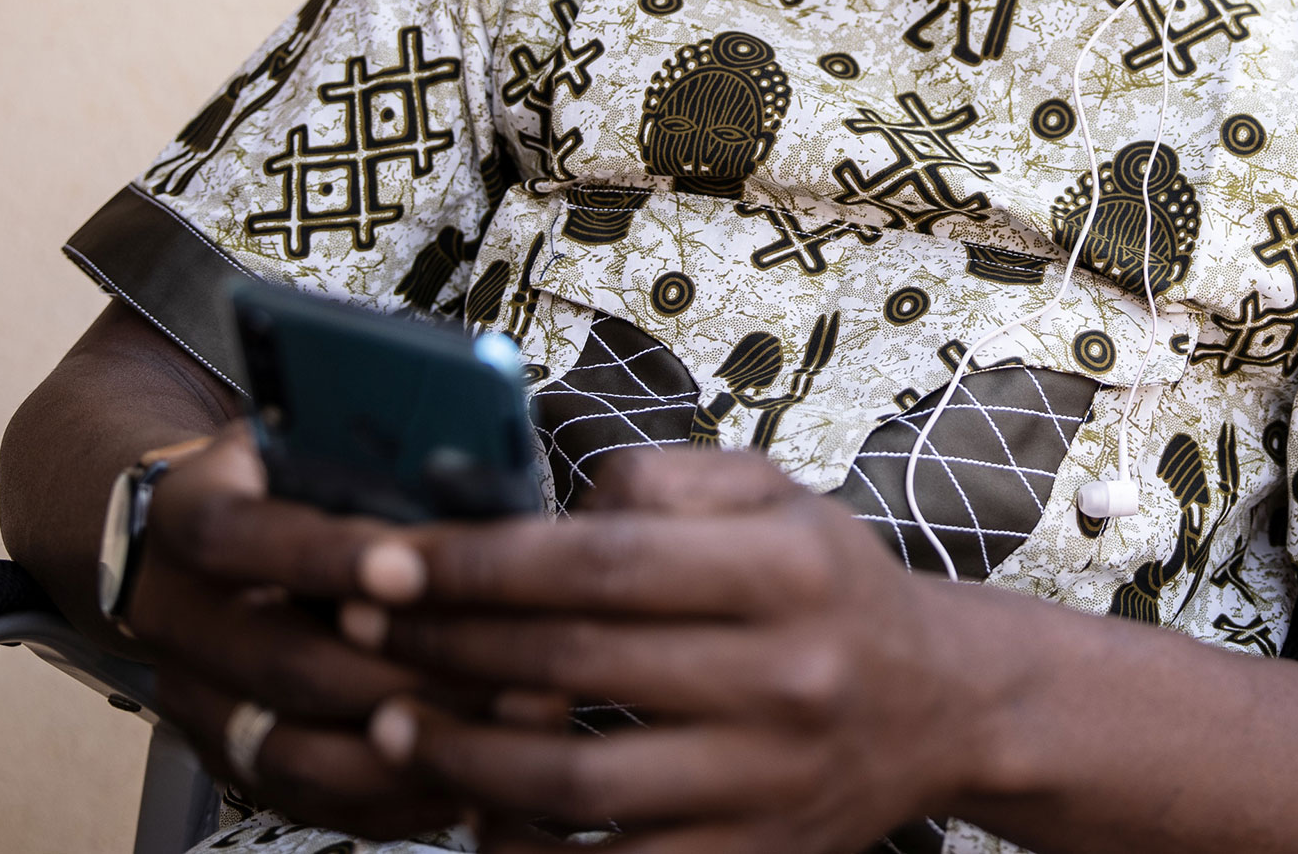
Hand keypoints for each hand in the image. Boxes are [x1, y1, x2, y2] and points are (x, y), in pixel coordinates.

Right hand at [126, 420, 470, 838]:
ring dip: (416, 744)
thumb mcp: (306, 436)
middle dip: (406, 668)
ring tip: (511, 720)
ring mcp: (198, 702)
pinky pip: (313, 801)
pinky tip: (476, 777)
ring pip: (297, 751)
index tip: (414, 568)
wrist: (194, 543)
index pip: (247, 539)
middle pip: (285, 663)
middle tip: (510, 662)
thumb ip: (369, 454)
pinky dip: (399, 798)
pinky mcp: (229, 761)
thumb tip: (476, 474)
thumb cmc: (284, 477)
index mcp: (190, 519)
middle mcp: (176, 620)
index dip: (331, 559)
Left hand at [356, 447, 989, 851]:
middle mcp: (785, 676)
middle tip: (353, 629)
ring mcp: (768, 782)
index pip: (602, 561)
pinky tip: (469, 814)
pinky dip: (522, 853)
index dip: (478, 564)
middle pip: (572, 666)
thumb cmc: (827, 585)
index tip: (385, 560)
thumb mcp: (772, 496)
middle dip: (443, 648)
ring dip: (462, 759)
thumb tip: (535, 498)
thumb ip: (659, 480)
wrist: (945, 706)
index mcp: (785, 570)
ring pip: (576, 783)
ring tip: (391, 726)